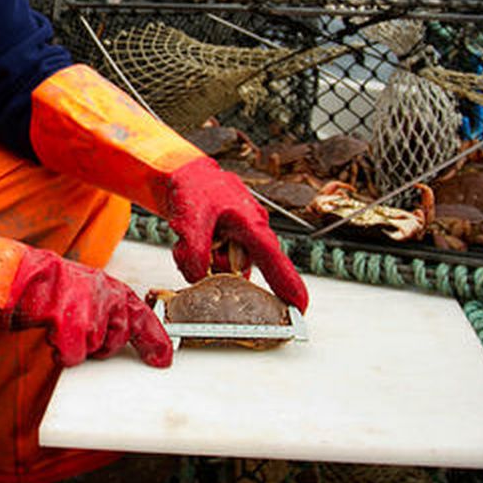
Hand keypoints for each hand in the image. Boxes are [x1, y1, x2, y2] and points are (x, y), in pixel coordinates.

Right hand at [7, 248, 172, 368]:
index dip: (156, 341)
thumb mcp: (87, 289)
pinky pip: (73, 356)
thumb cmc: (52, 284)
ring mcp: (90, 312)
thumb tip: (122, 332)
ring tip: (62, 324)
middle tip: (80, 329)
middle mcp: (106, 298)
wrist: (23, 277)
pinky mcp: (72, 326)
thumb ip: (107, 308)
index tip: (163, 359)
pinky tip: (54, 334)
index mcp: (112, 289)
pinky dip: (62, 352)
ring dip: (77, 345)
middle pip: (117, 339)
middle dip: (101, 343)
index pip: (144, 317)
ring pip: (94, 349)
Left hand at [163, 157, 307, 310]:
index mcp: (253, 225)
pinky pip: (212, 263)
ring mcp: (238, 241)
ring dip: (201, 261)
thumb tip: (198, 279)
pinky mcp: (225, 244)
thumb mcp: (191, 219)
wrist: (183, 173)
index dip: (289, 287)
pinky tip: (187, 239)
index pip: (275, 261)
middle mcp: (251, 235)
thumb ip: (196, 252)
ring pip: (221, 270)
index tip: (299, 309)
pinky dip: (196, 256)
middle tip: (195, 250)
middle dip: (215, 269)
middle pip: (239, 273)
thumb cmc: (195, 185)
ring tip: (187, 238)